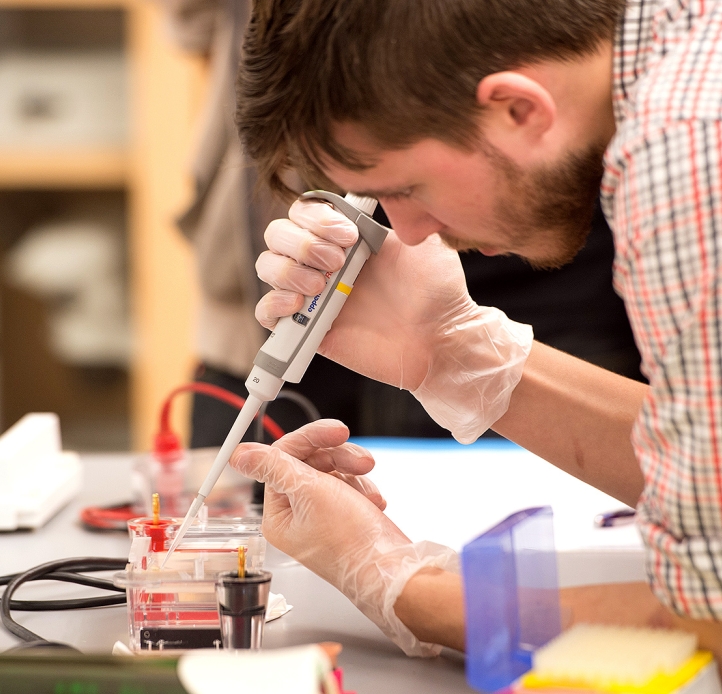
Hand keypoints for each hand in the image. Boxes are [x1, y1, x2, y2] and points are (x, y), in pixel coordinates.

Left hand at [230, 419, 456, 655]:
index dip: (311, 440)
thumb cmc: (352, 542)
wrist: (391, 569)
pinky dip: (363, 489)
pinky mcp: (344, 516)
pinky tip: (373, 502)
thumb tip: (239, 454)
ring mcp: (321, 515)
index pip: (284, 457)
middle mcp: (296, 514)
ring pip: (333, 471)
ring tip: (368, 488)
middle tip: (362, 462)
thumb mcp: (310, 493)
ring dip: (354, 474)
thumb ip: (274, 467)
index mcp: (279, 513)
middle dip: (339, 458)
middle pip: (310, 461)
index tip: (335, 431)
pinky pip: (349, 486)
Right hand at [255, 199, 533, 441]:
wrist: (439, 340)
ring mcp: (312, 296)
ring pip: (267, 267)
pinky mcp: (305, 330)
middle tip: (338, 263)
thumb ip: (396, 213)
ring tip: (322, 286)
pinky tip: (300, 304)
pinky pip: (266, 313)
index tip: (349, 237)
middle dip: (302, 243)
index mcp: (346, 238)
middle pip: (277, 235)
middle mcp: (324, 263)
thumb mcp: (421, 241)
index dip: (316, 218)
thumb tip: (371, 188)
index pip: (303, 211)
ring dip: (288, 270)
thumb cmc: (436, 292)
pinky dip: (273, 304)